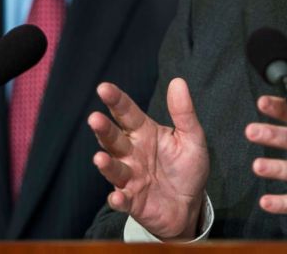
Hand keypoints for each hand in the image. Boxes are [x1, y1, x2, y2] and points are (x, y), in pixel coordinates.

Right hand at [89, 78, 208, 239]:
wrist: (189, 205)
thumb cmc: (187, 167)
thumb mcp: (192, 137)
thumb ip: (183, 112)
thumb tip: (178, 81)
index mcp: (144, 133)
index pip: (127, 113)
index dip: (116, 101)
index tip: (104, 88)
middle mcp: (132, 153)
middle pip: (114, 139)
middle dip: (103, 130)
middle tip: (94, 119)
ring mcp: (130, 178)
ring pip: (114, 168)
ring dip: (106, 164)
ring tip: (100, 159)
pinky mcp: (133, 202)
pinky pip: (123, 200)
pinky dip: (118, 199)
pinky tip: (116, 197)